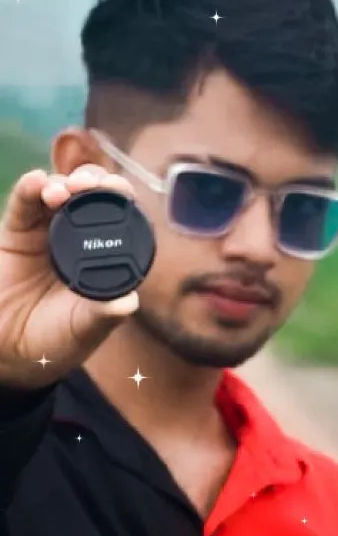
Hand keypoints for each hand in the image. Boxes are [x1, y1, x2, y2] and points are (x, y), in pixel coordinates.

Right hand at [0, 163, 139, 387]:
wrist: (8, 353)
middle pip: (90, 195)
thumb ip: (103, 314)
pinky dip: (30, 187)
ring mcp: (45, 231)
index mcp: (101, 256)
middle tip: (94, 185)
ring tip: (66, 189)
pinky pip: (23, 203)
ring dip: (64, 183)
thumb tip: (128, 303)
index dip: (123, 201)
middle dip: (95, 182)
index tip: (124, 195)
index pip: (119, 219)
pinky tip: (37, 182)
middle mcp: (77, 238)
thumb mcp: (83, 329)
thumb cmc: (54, 341)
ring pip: (59, 192)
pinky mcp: (15, 232)